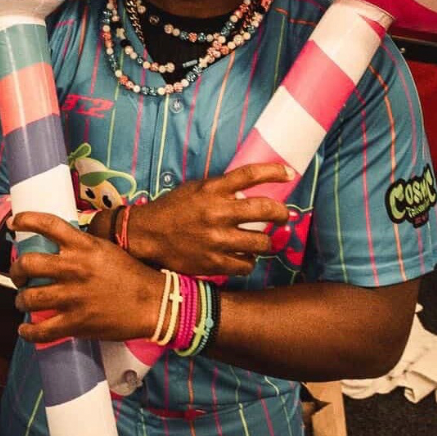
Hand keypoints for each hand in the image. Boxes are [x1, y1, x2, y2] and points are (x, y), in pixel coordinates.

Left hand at [8, 212, 162, 342]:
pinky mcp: (76, 322)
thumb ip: (81, 246)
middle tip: (19, 275)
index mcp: (83, 246)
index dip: (24, 220)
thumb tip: (59, 246)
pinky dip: (28, 331)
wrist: (153, 303)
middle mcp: (73, 268)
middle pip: (28, 263)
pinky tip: (25, 329)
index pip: (47, 224)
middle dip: (16, 270)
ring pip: (29, 297)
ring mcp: (73, 297)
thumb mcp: (106, 249)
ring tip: (23, 301)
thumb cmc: (132, 274)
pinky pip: (41, 330)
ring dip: (21, 300)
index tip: (13, 225)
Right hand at [121, 163, 293, 276]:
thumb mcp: (194, 190)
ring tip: (262, 242)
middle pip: (266, 209)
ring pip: (262, 242)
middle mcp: (217, 212)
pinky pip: (246, 264)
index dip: (275, 171)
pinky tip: (244, 257)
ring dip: (267, 242)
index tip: (290, 172)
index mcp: (212, 190)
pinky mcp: (214, 263)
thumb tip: (248, 192)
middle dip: (281, 214)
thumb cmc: (171, 210)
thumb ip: (220, 190)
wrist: (146, 236)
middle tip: (283, 217)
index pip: (250, 174)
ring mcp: (217, 239)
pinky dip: (249, 261)